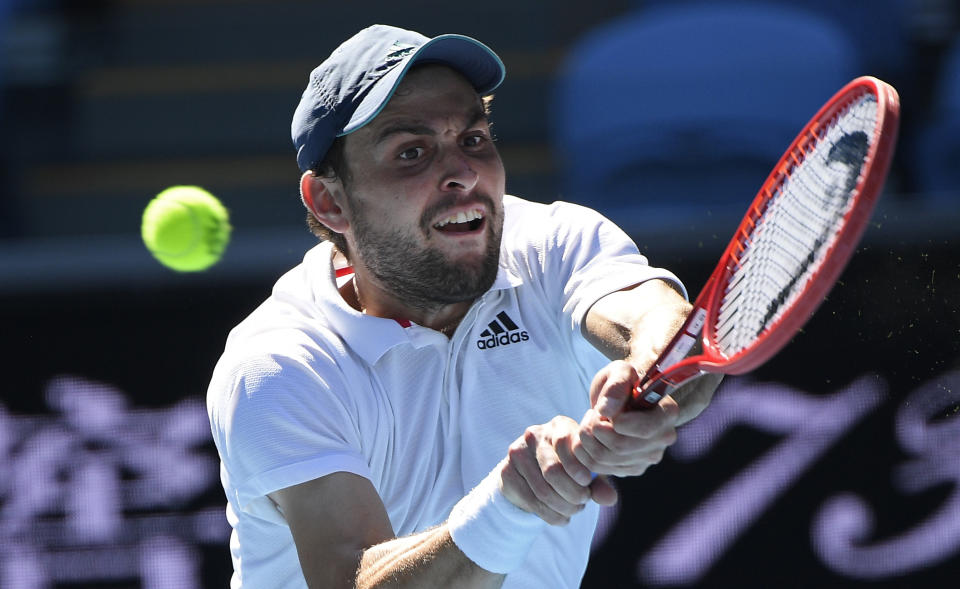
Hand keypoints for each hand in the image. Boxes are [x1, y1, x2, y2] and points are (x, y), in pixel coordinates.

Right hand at [498, 416, 594, 525]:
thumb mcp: (587, 471)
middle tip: (582, 503)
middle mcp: (535, 434)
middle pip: (552, 471)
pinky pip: (531, 501)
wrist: (533, 473)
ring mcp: (517, 452)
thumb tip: (610, 499)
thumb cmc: (569, 467)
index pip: (565, 444)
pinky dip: (550, 515)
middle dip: (572, 493)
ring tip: (574, 510)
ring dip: (563, 507)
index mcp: (558, 426)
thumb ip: (599, 483)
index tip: (586, 483)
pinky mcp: (506, 472)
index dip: (577, 467)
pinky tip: (561, 517)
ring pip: (542, 490)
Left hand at [574, 360, 679, 478]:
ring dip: (587, 439)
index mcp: (668, 413)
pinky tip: (588, 435)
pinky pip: (599, 468)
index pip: (645, 428)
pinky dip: (584, 451)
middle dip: (595, 429)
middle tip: (591, 413)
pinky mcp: (632, 468)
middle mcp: (664, 438)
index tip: (604, 409)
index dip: (617, 421)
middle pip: (621, 446)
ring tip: (589, 422)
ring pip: (606, 459)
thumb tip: (607, 410)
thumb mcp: (619, 372)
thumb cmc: (622, 382)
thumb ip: (616, 385)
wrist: (621, 398)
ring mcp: (649, 457)